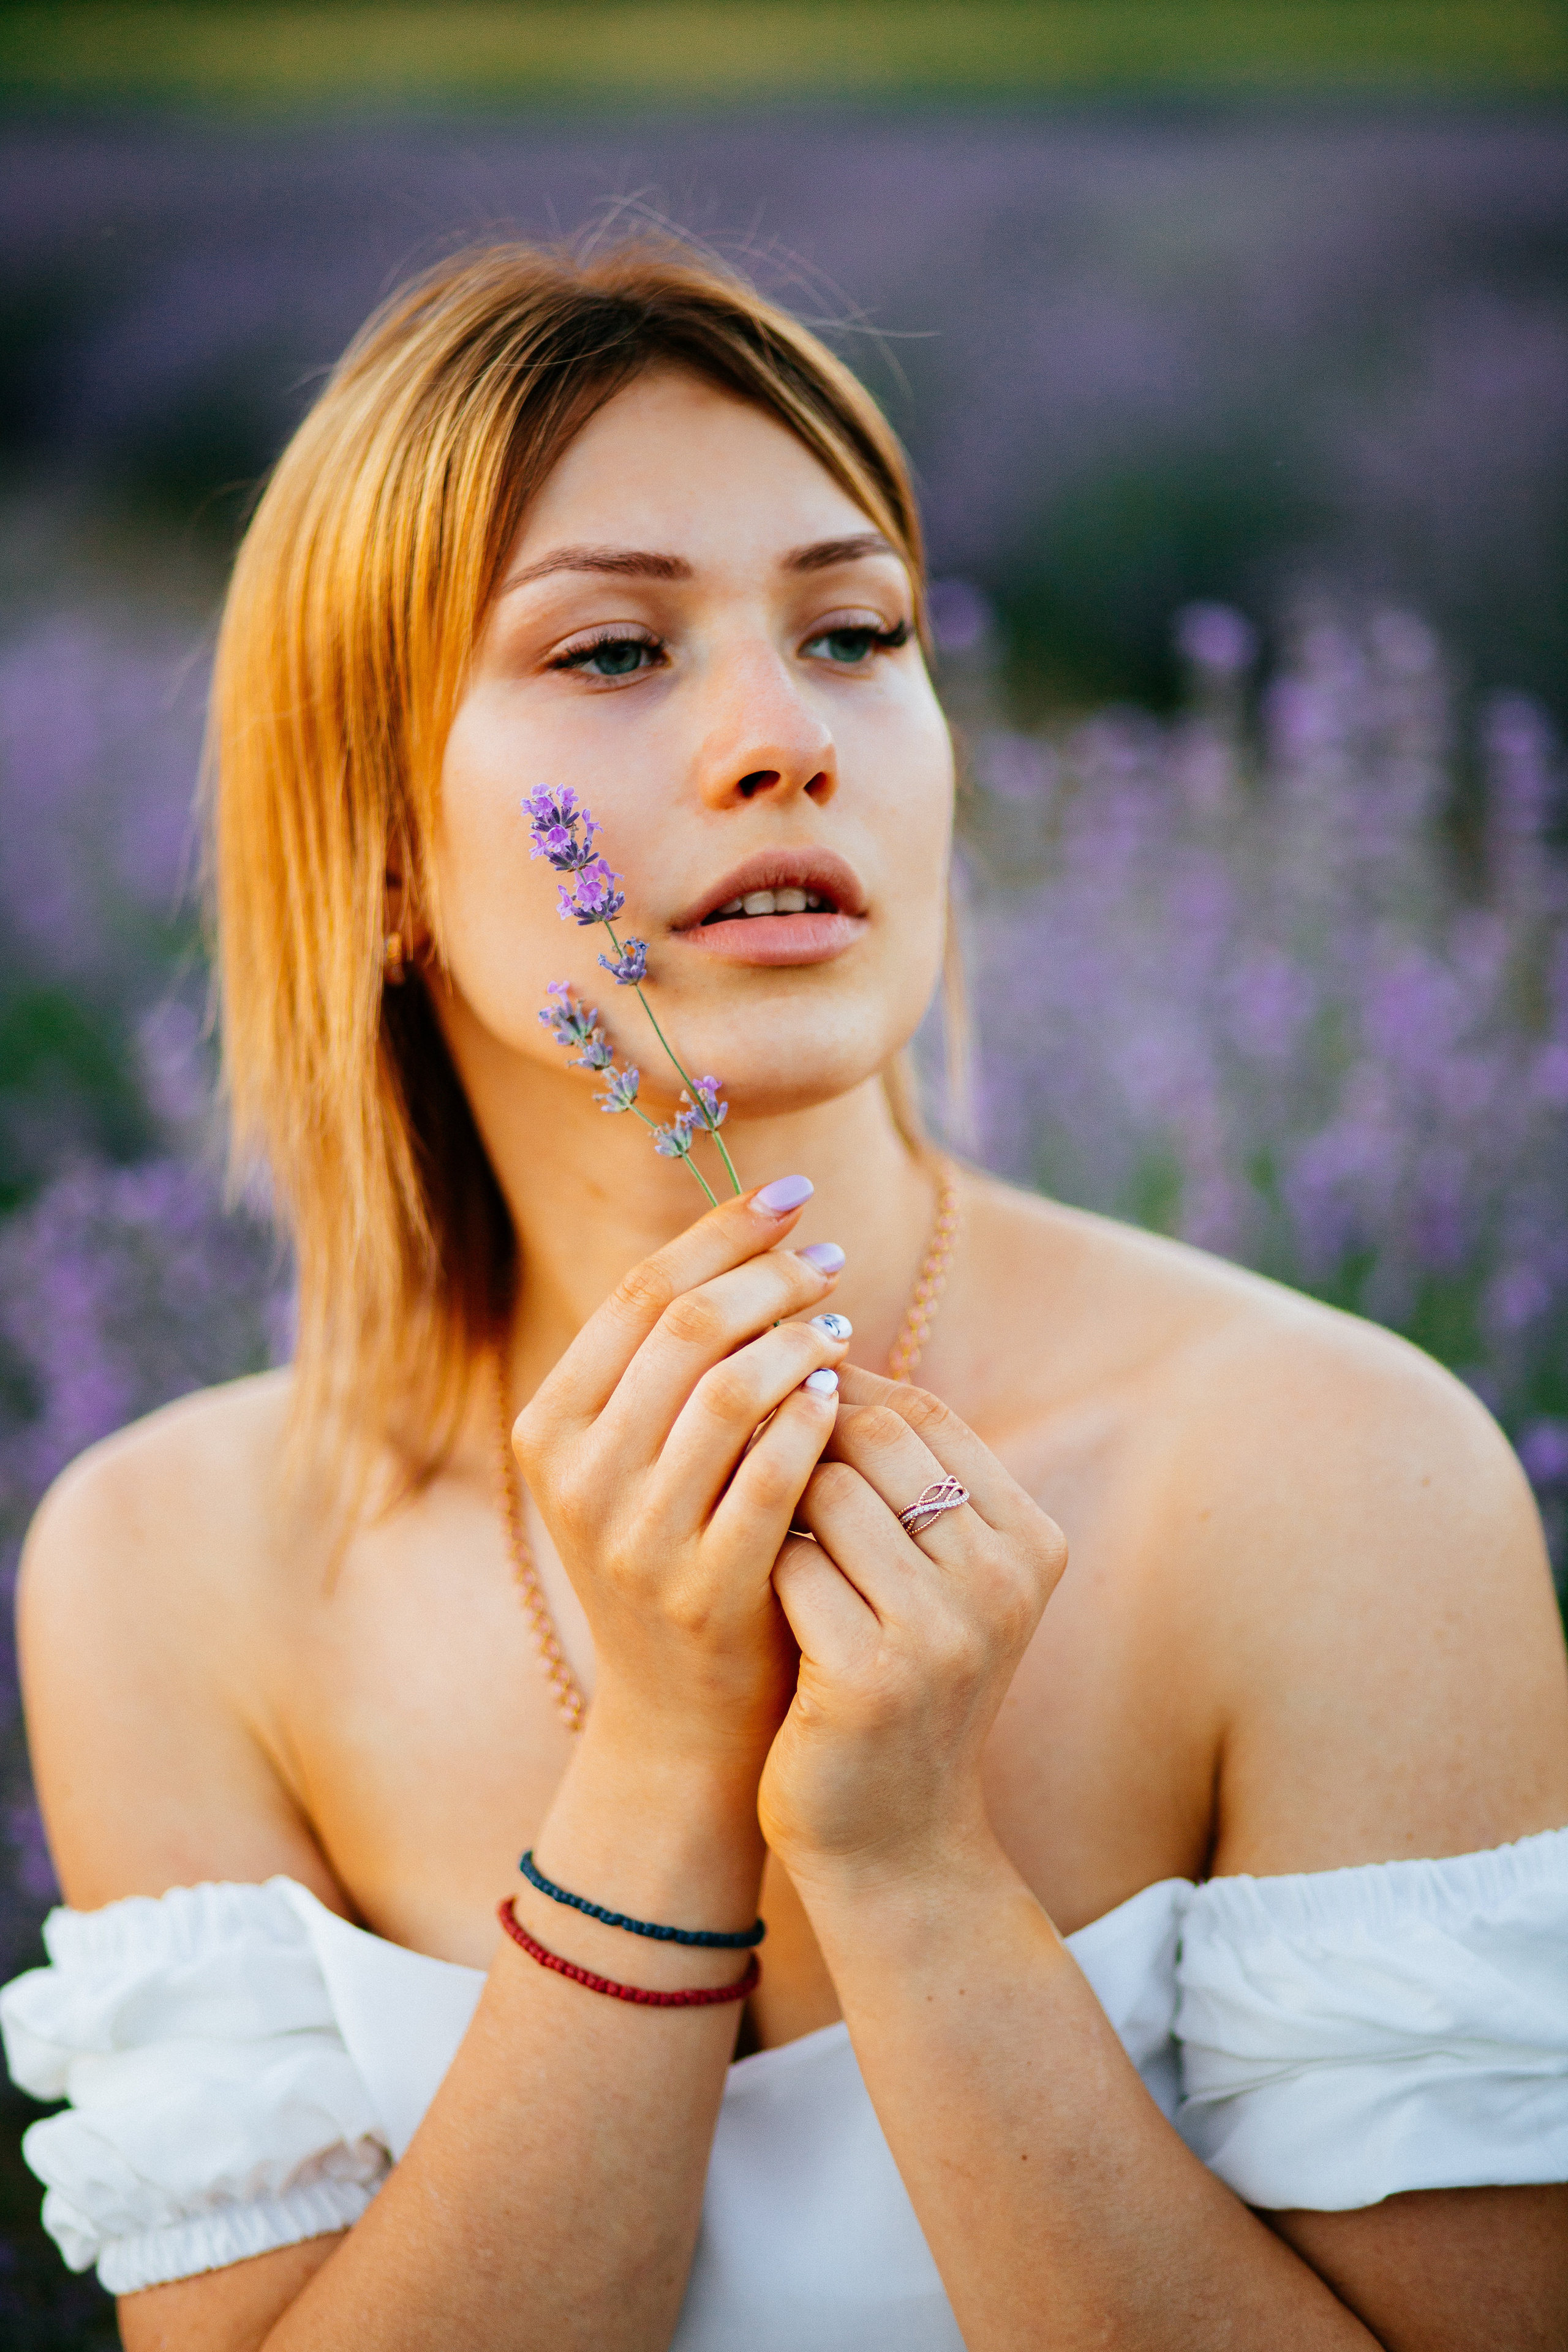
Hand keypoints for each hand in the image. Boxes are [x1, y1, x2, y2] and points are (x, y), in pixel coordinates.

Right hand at [512, 1183, 850, 1776]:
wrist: (681, 1716)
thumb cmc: (676, 1555)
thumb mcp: (638, 1458)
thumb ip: (668, 1365)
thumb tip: (746, 1234)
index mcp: (550, 1427)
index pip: (640, 1293)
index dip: (721, 1231)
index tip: (790, 1194)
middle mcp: (578, 1478)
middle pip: (685, 1328)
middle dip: (769, 1276)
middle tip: (830, 1258)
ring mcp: (635, 1538)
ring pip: (731, 1390)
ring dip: (800, 1340)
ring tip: (842, 1322)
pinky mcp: (701, 1588)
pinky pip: (772, 1474)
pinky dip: (814, 1419)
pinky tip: (846, 1394)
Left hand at [758, 1365, 1067, 1884]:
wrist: (893, 1841)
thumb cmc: (895, 1682)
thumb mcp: (934, 1577)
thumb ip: (906, 1478)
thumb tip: (820, 1350)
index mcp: (1032, 1542)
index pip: (927, 1411)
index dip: (845, 1387)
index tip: (785, 1395)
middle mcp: (1003, 1579)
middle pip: (874, 1436)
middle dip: (803, 1436)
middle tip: (754, 1462)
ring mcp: (944, 1629)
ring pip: (824, 1488)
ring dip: (775, 1500)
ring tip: (759, 1534)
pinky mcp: (872, 1674)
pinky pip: (788, 1560)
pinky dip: (761, 1565)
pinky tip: (756, 1597)